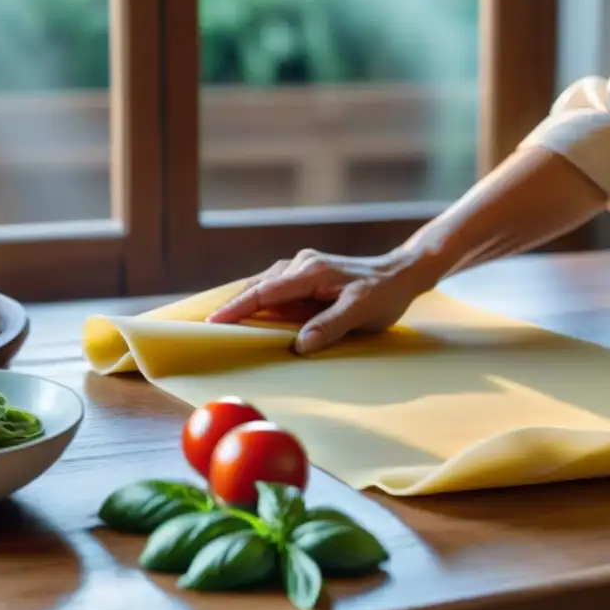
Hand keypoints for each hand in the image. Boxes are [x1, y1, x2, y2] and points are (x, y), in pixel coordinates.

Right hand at [207, 248, 435, 354]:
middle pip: (257, 286)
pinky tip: (253, 313)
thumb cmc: (384, 294)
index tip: (213, 322)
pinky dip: (260, 299)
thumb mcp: (361, 313)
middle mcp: (300, 264)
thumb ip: (330, 327)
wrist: (402, 272)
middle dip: (232, 305)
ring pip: (264, 285)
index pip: (264, 292)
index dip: (237, 308)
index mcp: (310, 272)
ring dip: (245, 302)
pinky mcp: (306, 274)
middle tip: (207, 326)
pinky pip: (276, 287)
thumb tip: (300, 345)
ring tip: (222, 322)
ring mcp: (302, 266)